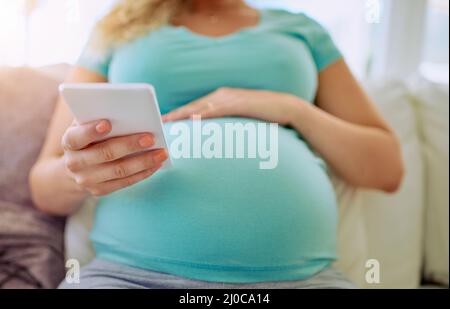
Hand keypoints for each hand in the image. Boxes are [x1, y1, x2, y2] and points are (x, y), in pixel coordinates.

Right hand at [61, 120, 168, 196]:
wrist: (76, 166)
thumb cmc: (88, 136)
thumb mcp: (86, 124)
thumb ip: (97, 114)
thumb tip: (122, 104)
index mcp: (69, 141)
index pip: (77, 137)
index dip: (91, 131)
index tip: (108, 123)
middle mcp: (74, 163)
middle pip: (104, 154)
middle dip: (129, 145)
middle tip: (151, 137)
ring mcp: (86, 179)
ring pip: (118, 171)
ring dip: (143, 161)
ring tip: (162, 153)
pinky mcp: (100, 190)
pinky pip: (125, 183)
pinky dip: (143, 173)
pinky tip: (157, 164)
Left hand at [162, 87, 298, 124]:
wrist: (288, 108)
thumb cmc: (264, 116)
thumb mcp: (241, 119)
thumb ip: (227, 123)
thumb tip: (215, 137)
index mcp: (222, 98)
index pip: (196, 107)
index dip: (180, 114)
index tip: (166, 122)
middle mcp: (223, 95)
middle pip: (194, 105)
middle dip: (177, 113)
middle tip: (160, 122)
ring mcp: (231, 98)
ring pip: (202, 106)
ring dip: (185, 114)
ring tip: (170, 122)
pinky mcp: (240, 103)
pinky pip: (219, 110)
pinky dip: (205, 114)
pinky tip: (193, 119)